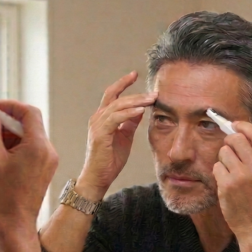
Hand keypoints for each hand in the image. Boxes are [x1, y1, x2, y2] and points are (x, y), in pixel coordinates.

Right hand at [0, 100, 58, 233]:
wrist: (14, 225)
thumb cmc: (2, 195)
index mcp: (38, 146)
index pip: (28, 112)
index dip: (9, 106)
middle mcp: (47, 151)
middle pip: (27, 125)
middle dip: (3, 125)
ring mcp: (47, 162)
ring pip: (26, 138)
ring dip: (5, 138)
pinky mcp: (42, 171)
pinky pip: (28, 151)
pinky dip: (12, 150)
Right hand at [78, 71, 155, 198]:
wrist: (98, 178)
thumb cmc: (110, 160)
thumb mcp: (125, 136)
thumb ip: (130, 122)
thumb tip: (140, 108)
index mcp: (102, 117)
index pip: (112, 94)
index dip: (123, 83)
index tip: (135, 74)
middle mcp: (97, 118)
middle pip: (115, 96)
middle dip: (135, 91)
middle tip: (153, 90)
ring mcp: (97, 125)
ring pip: (117, 105)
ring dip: (136, 100)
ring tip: (152, 98)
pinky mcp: (100, 134)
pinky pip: (116, 118)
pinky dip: (129, 112)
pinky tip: (141, 110)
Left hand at [212, 121, 251, 239]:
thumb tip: (241, 132)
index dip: (242, 126)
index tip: (234, 125)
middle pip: (235, 139)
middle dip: (228, 142)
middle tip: (228, 150)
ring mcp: (242, 176)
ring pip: (223, 152)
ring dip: (223, 159)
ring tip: (230, 173)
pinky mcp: (227, 185)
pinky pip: (216, 167)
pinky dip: (218, 173)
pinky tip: (226, 184)